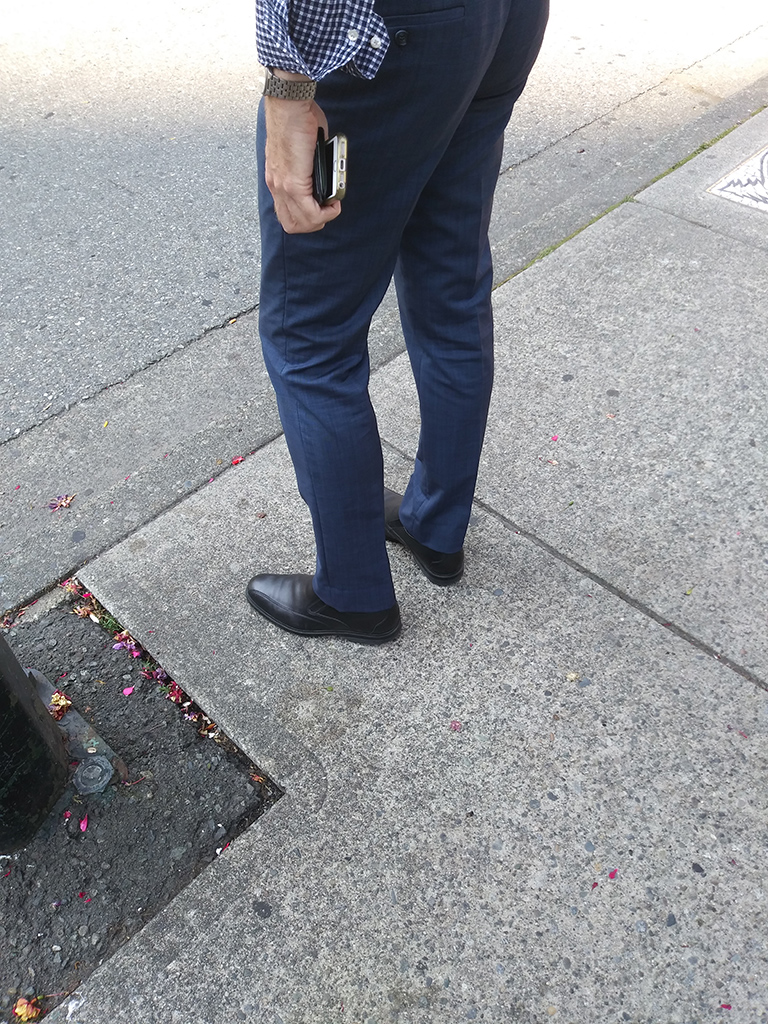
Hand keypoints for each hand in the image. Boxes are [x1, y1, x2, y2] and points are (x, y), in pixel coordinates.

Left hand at [264, 94, 341, 233]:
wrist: (289, 105)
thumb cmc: (296, 118)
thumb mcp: (303, 149)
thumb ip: (311, 164)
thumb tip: (325, 169)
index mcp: (277, 179)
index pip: (286, 213)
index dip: (307, 215)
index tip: (322, 203)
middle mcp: (276, 186)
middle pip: (292, 225)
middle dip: (315, 223)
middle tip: (328, 209)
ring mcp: (283, 186)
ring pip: (301, 224)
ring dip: (322, 219)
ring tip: (333, 205)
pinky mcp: (293, 183)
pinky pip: (311, 213)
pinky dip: (327, 213)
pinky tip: (335, 202)